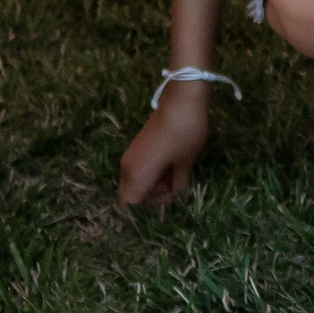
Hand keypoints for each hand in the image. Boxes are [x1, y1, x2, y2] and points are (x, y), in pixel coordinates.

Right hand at [119, 83, 207, 205]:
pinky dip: (151, 176)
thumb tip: (171, 197)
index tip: (164, 207)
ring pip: (135, 183)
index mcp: (136, 175)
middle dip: (150, 200)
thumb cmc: (185, 133)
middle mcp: (127, 167)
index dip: (144, 213)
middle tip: (173, 193)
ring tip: (176, 180)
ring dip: (152, 187)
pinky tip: (171, 169)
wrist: (181, 99)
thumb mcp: (185, 163)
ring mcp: (130, 156)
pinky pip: (138, 171)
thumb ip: (177, 185)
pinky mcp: (136, 148)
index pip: (129, 207)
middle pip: (130, 196)